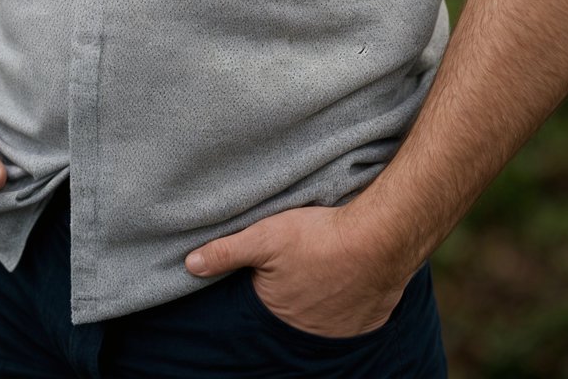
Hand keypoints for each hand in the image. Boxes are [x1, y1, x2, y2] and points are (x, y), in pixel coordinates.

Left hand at [185, 202, 408, 339]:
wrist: (378, 240)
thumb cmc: (319, 237)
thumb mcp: (265, 236)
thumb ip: (226, 252)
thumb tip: (189, 264)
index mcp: (278, 312)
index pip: (264, 301)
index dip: (266, 282)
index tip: (274, 266)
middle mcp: (308, 331)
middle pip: (295, 310)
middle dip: (294, 291)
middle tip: (302, 263)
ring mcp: (341, 330)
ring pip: (324, 316)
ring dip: (321, 298)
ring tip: (323, 267)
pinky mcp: (368, 321)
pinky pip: (353, 317)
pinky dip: (349, 301)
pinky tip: (348, 277)